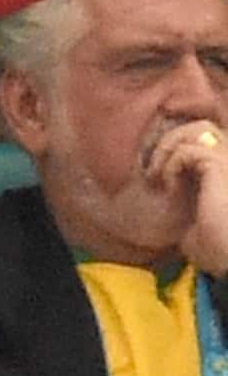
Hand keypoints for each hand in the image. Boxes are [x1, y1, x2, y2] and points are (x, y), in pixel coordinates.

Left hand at [143, 118, 227, 275]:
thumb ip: (186, 207)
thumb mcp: (194, 225)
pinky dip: (171, 163)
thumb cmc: (217, 251)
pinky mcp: (222, 166)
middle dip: (173, 138)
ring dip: (168, 146)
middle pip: (204, 124)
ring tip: (156, 174)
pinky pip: (188, 149)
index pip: (206, 137)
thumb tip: (167, 204)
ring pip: (197, 128)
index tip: (155, 168)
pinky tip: (166, 185)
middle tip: (154, 168)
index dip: (178, 143)